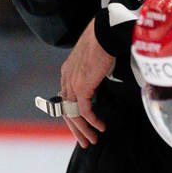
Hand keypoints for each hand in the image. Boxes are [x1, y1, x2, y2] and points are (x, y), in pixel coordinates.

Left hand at [61, 20, 113, 147]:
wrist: (105, 31)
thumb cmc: (105, 39)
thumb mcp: (95, 60)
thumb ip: (94, 72)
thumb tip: (103, 78)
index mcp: (67, 72)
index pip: (66, 100)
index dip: (72, 115)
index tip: (81, 126)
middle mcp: (66, 79)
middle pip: (66, 110)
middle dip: (75, 128)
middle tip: (84, 141)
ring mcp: (72, 83)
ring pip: (73, 114)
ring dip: (83, 129)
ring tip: (92, 140)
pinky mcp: (81, 87)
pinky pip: (83, 111)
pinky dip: (91, 121)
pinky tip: (99, 127)